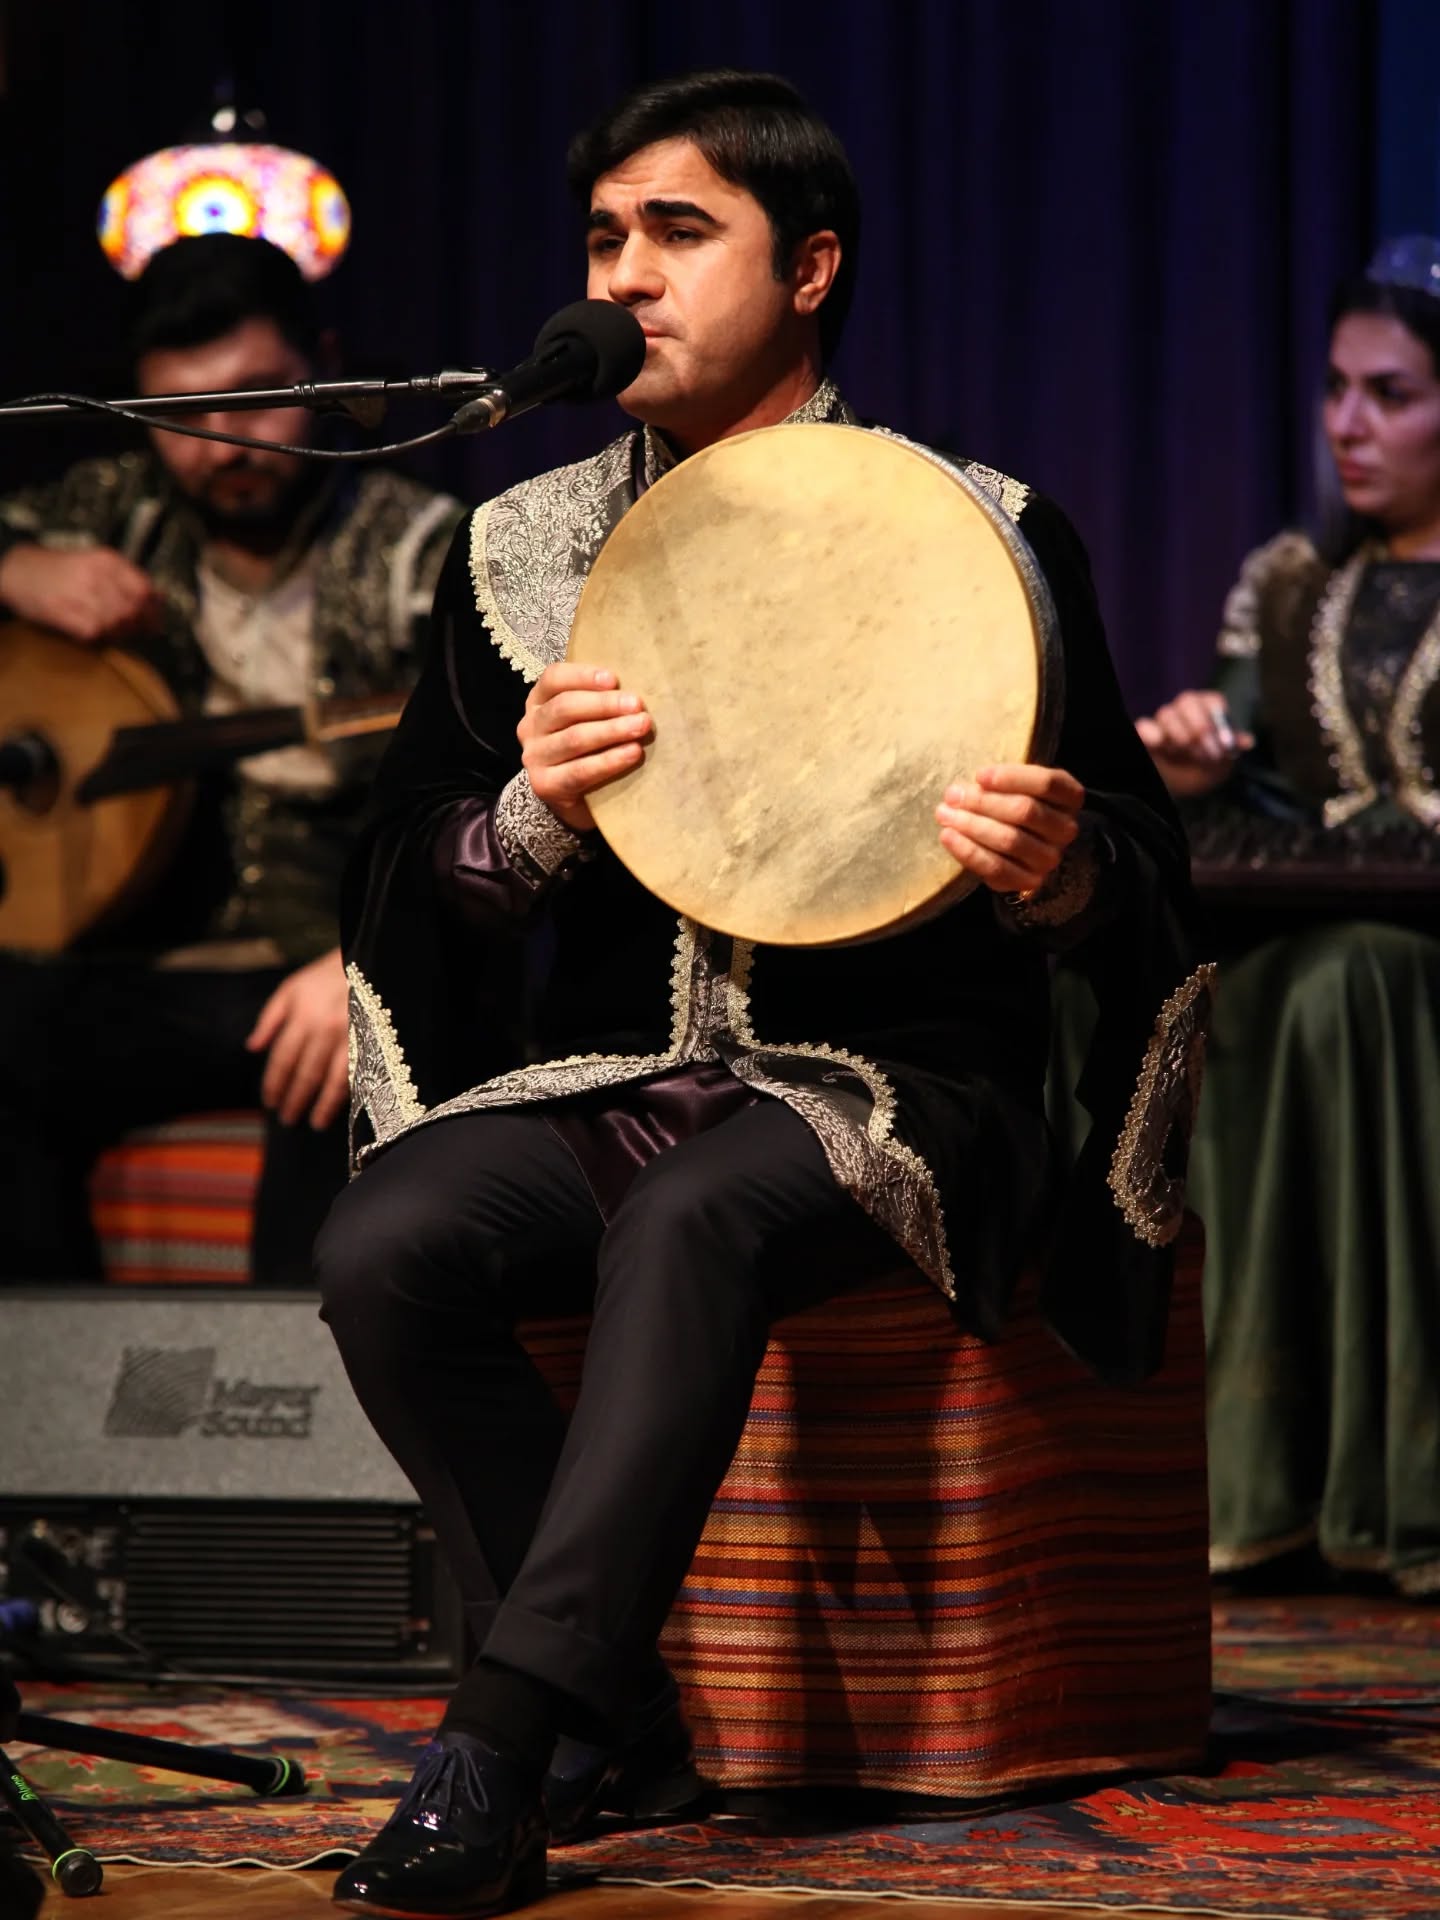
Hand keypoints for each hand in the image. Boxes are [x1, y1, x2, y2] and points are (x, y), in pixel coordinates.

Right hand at [0, 542, 163, 642]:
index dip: (153, 611)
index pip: (144, 589)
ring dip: (118, 633)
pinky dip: (99, 637)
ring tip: (110, 631)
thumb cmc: (60, 571)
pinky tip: (92, 632)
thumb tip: (160, 599)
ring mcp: (80, 593)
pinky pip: (95, 632)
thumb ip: (128, 580)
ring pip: (117, 622)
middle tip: (132, 631)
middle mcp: (96, 575)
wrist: (17, 571)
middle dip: (136, 626)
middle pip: (133, 610)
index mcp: (107, 560)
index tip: (154, 622)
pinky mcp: (64, 612)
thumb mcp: (97, 565)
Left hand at [246, 948, 349, 1129]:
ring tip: (314, 1123)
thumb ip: (270, 1018)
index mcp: (302, 1016)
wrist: (366, 961)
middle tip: (288, 1119)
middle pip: (306, 1073)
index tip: (269, 1102)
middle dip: (295, 1099)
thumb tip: (253, 1048)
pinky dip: (350, 1093)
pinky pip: (359, 1073)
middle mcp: (325, 1029)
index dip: (274, 1084)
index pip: (283, 1059)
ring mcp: (351, 1036)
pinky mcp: (372, 1041)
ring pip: (334, 1079)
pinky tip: (343, 1107)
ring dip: (323, 1105)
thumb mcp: (292, 988)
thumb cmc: (325, 976)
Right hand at [517, 662, 651, 832]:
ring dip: (612, 730)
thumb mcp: (590, 719)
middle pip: (565, 707)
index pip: (554, 679)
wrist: (580, 801)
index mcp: (539, 701)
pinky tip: (633, 753)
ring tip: (641, 726)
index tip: (613, 680)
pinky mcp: (544, 785)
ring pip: (574, 738)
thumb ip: (602, 701)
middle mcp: (530, 726)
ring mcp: (534, 757)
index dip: (583, 676)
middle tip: (637, 705)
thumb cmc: (591, 750)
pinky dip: (609, 761)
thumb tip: (635, 690)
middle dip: (605, 704)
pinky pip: (580, 771)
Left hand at [936, 763, 1085, 893]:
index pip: (1047, 784)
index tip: (979, 775)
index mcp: (1070, 798)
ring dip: (972, 825)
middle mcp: (1066, 829)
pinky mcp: (1029, 882)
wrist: (1025, 845)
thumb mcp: (1017, 784)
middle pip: (1025, 811)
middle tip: (952, 796)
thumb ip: (999, 781)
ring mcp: (1050, 858)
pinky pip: (997, 868)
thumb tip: (963, 789)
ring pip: (1010, 840)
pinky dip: (968, 852)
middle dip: (983, 802)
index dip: (1012, 778)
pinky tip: (948, 837)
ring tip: (945, 814)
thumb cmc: (1015, 803)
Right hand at [1135, 690, 1253, 797]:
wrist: (1183, 789)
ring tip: (1186, 752)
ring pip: (1166, 713)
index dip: (1217, 716)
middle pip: (1187, 701)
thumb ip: (1232, 748)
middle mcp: (1185, 713)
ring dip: (1178, 732)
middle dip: (1197, 723)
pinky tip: (1160, 743)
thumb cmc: (1206, 769)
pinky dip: (1150, 732)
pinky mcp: (1146, 737)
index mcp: (1208, 712)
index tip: (1222, 737)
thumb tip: (1248, 742)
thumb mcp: (1224, 762)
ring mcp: (1164, 724)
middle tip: (1203, 743)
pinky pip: (1143, 726)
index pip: (1212, 701)